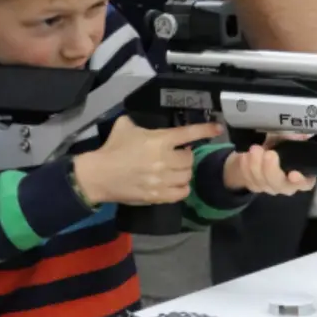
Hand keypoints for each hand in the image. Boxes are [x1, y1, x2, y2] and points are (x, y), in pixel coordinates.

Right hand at [73, 116, 223, 205]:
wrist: (99, 175)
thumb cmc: (112, 149)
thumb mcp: (124, 126)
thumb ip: (137, 122)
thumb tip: (140, 121)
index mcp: (159, 139)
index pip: (189, 133)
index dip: (206, 129)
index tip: (218, 128)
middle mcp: (165, 159)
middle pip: (190, 159)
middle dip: (185, 157)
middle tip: (177, 157)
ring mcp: (162, 179)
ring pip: (187, 176)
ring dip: (183, 173)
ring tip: (174, 171)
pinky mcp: (158, 195)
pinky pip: (182, 193)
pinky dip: (182, 189)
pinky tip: (175, 185)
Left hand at [222, 133, 316, 194]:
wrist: (257, 154)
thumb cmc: (277, 146)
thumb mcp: (286, 138)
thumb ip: (293, 138)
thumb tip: (298, 134)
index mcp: (299, 174)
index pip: (305, 183)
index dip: (300, 181)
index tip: (293, 174)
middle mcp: (285, 184)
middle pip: (280, 185)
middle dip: (272, 169)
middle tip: (269, 154)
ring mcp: (268, 187)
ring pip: (261, 181)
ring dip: (256, 164)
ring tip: (255, 149)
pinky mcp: (253, 185)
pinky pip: (248, 178)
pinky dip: (246, 166)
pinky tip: (246, 155)